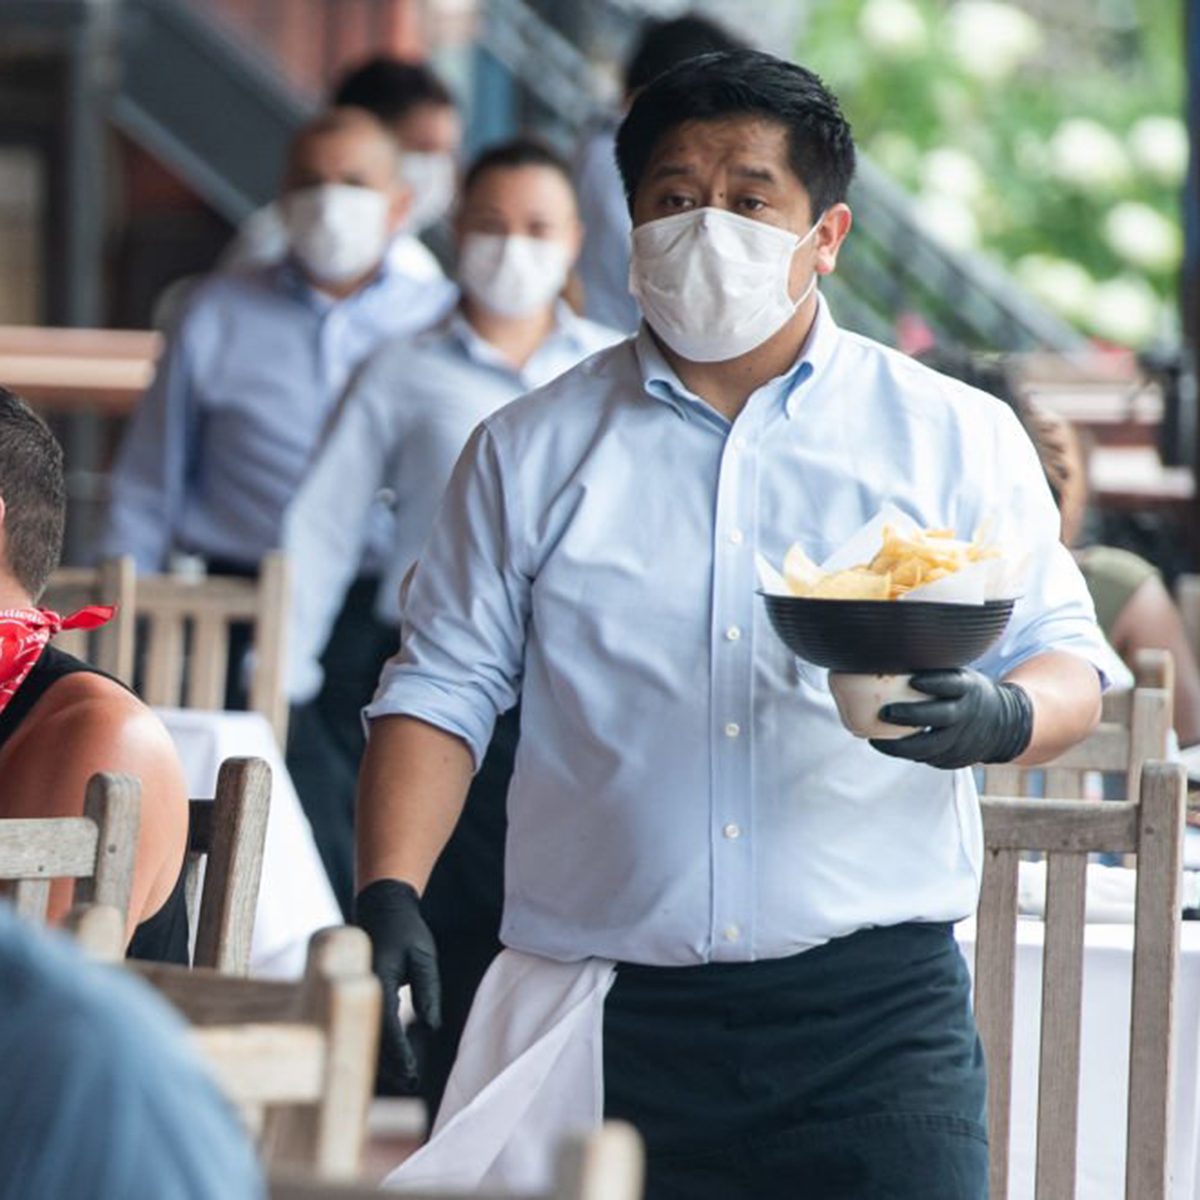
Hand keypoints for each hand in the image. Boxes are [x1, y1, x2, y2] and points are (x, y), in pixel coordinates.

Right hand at [354, 879, 440, 1092]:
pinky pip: (369, 1024)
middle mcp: (363, 990)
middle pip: (373, 1037)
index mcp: (377, 980)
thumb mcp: (423, 955)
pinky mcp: (362, 994)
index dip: (399, 1053)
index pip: (387, 1025)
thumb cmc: (405, 929)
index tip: (412, 1073)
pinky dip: (380, 1043)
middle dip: (391, 1064)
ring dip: (384, 1058)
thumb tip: (432, 1025)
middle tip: (413, 1083)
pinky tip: (395, 1057)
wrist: (381, 907)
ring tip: (407, 1076)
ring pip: (368, 1034)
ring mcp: (358, 992)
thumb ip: (428, 989)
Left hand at [869, 668, 1033, 769]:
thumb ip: (934, 670)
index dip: (935, 682)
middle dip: (912, 715)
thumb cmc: (965, 694)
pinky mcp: (955, 758)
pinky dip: (908, 754)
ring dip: (902, 745)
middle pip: (941, 716)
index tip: (913, 681)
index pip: (954, 684)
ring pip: (933, 746)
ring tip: (876, 740)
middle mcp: (966, 714)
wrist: (1003, 726)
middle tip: (885, 712)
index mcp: (968, 689)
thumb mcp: (960, 677)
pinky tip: (888, 747)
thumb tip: (890, 653)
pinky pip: (930, 758)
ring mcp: (962, 739)